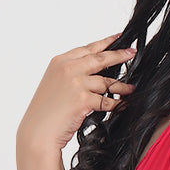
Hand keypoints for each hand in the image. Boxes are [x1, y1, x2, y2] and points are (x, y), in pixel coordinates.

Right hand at [16, 33, 136, 154]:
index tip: (118, 38)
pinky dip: (116, 104)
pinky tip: (124, 104)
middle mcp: (68, 69)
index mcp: (59, 62)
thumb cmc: (45, 112)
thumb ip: (71, 74)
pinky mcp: (83, 99)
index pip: (87, 49)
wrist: (37, 131)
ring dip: (122, 86)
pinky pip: (106, 100)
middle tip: (132, 53)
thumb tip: (94, 73)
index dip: (104, 43)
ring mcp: (76, 83)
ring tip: (132, 88)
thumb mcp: (54, 84)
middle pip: (100, 59)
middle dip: (119, 55)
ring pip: (106, 81)